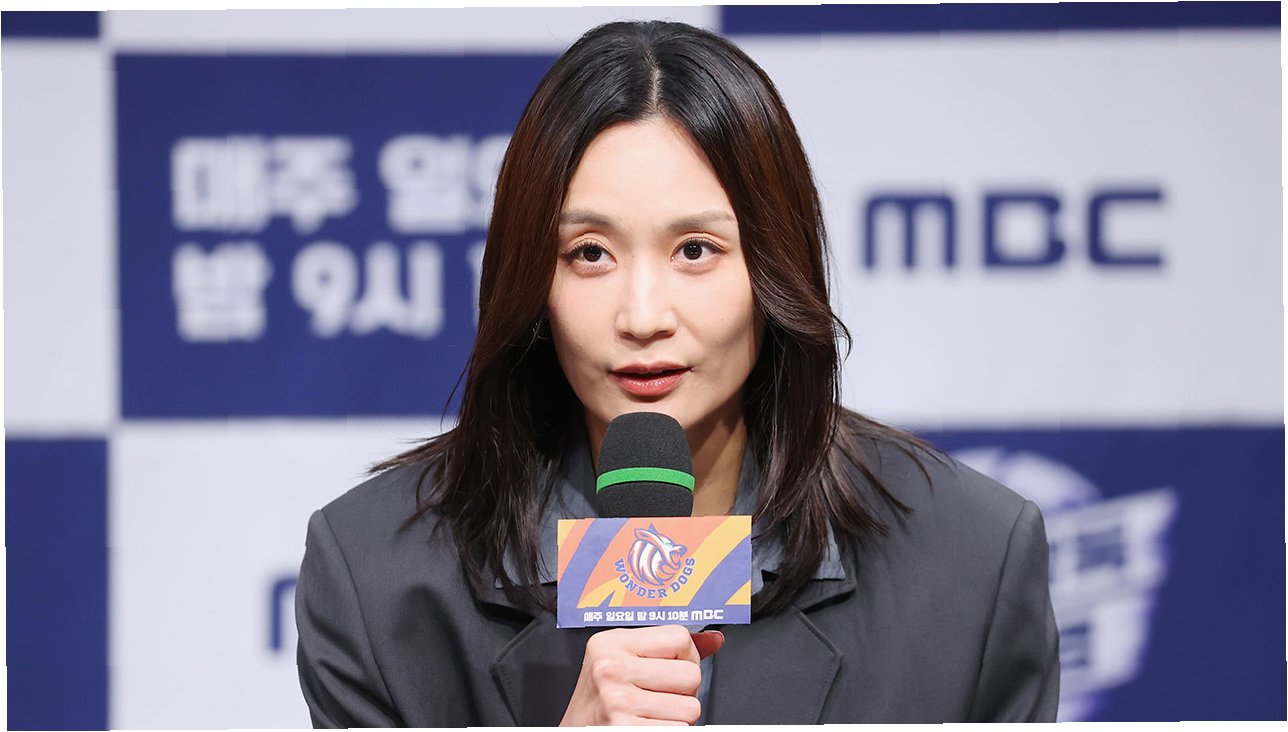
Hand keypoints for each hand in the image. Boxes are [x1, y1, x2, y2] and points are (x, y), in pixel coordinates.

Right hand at [560, 625, 724, 725]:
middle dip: (684, 692)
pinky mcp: (625, 730)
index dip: (686, 657)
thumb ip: (670, 648)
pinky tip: (648, 727)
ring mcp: (617, 702)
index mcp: (611, 643)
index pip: (680, 637)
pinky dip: (670, 731)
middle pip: (691, 675)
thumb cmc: (601, 700)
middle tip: (659, 698)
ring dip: (678, 718)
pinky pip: (680, 730)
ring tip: (652, 716)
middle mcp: (611, 669)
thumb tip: (716, 639)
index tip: (670, 669)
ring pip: (691, 708)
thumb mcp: (623, 660)